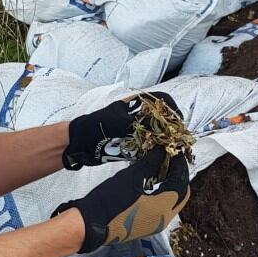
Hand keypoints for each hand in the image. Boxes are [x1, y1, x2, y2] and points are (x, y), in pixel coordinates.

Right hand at [54, 146, 190, 252]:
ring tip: (160, 167)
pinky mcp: (144, 226)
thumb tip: (162, 150)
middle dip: (177, 176)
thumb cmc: (109, 201)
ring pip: (170, 202)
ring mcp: (154, 225)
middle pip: (180, 195)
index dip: (180, 165)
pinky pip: (160, 208)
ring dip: (169, 185)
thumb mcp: (131, 178)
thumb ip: (150, 163)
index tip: (175, 151)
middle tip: (170, 159)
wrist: (88, 225)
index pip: (181, 183)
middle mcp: (163, 220)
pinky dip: (160, 194)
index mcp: (163, 208)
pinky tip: (150, 181)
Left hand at [62, 92, 181, 169]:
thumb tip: (159, 130)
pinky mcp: (131, 143)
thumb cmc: (96, 127)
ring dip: (162, 141)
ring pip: (156, 133)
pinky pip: (148, 146)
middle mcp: (137, 115)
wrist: (79, 143)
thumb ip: (140, 125)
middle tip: (175, 140)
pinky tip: (156, 157)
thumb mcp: (120, 122)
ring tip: (168, 150)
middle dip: (170, 128)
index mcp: (135, 104)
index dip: (172, 110)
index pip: (161, 100)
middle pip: (162, 118)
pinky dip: (153, 151)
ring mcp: (134, 129)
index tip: (177, 123)